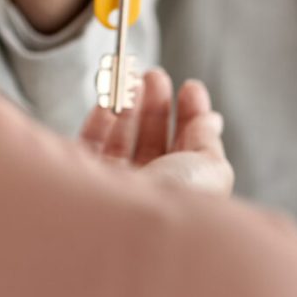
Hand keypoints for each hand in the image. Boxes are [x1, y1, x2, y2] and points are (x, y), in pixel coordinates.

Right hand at [79, 69, 233, 196]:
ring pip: (123, 136)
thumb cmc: (175, 199)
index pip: (187, 147)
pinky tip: (110, 98)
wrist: (129, 220)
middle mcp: (149, 189)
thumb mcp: (210, 170)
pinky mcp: (85, 178)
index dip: (189, 115)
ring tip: (135, 77)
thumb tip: (211, 120)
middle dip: (158, 104)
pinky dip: (100, 116)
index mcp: (181, 191)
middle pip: (153, 139)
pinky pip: (92, 141)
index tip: (190, 87)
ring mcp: (116, 185)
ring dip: (129, 103)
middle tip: (157, 76)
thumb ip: (209, 142)